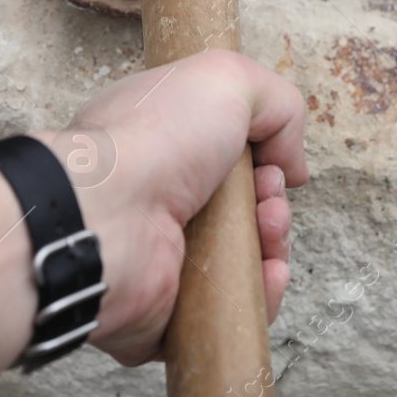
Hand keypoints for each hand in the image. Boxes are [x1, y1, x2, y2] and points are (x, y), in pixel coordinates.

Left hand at [36, 50, 306, 365]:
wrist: (106, 215)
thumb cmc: (152, 139)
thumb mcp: (226, 79)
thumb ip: (277, 104)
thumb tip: (290, 165)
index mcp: (161, 148)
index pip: (224, 160)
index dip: (262, 162)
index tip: (270, 164)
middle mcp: (157, 204)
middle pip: (240, 215)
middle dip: (272, 206)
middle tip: (267, 200)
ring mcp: (161, 263)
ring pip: (239, 266)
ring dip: (272, 248)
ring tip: (268, 230)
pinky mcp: (165, 317)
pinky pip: (226, 315)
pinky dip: (258, 296)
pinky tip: (267, 274)